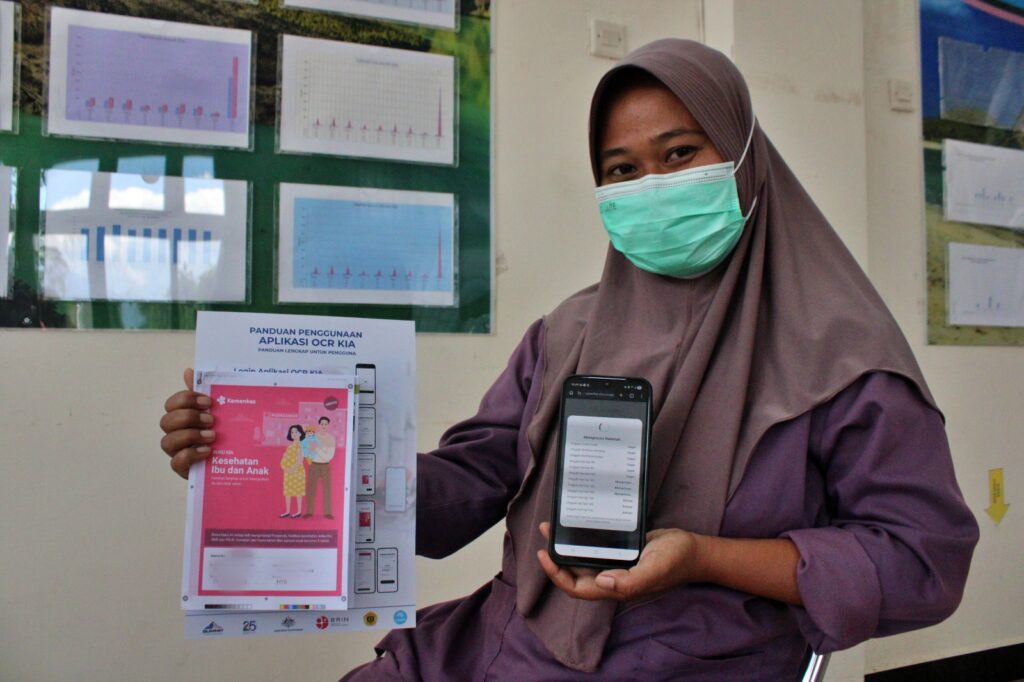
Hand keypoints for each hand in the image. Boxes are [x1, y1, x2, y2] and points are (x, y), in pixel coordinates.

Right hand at [160, 368, 215, 478]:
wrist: (238, 461)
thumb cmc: (226, 433)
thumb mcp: (221, 411)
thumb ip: (205, 393)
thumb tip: (189, 371)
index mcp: (182, 416)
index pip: (171, 403)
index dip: (186, 399)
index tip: (208, 402)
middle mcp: (175, 433)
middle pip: (166, 421)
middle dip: (189, 418)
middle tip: (212, 420)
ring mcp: (177, 452)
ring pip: (167, 441)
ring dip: (190, 436)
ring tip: (212, 436)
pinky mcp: (183, 469)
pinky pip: (175, 462)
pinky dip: (191, 454)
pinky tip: (208, 451)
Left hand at [536, 522, 700, 601]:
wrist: (694, 550)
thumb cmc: (676, 561)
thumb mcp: (655, 568)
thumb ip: (632, 580)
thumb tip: (602, 581)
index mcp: (615, 587)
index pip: (577, 588)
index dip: (557, 575)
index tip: (545, 554)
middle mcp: (611, 579)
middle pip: (574, 573)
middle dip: (557, 556)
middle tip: (547, 530)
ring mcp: (616, 566)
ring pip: (583, 560)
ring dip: (567, 546)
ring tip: (555, 525)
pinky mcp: (621, 553)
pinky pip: (596, 549)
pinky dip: (583, 540)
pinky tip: (579, 524)